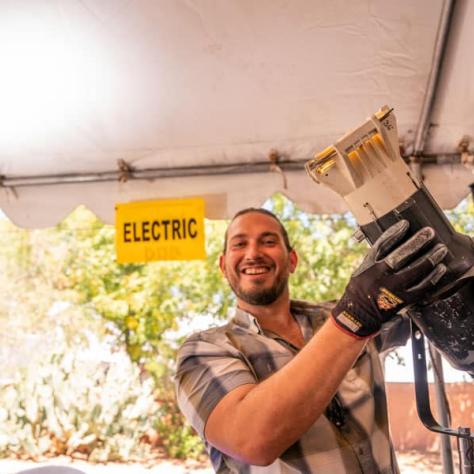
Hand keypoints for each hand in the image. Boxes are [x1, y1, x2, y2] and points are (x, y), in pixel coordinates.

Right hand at [332, 220, 447, 338]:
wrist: (356, 315)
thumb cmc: (359, 290)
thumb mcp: (361, 270)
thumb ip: (375, 258)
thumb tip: (393, 241)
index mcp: (368, 267)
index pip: (382, 245)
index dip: (394, 233)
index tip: (405, 224)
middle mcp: (380, 278)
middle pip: (401, 256)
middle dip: (416, 242)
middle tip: (428, 233)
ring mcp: (393, 290)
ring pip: (415, 271)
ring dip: (430, 258)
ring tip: (440, 249)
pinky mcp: (403, 301)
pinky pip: (422, 287)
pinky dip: (433, 277)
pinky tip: (440, 269)